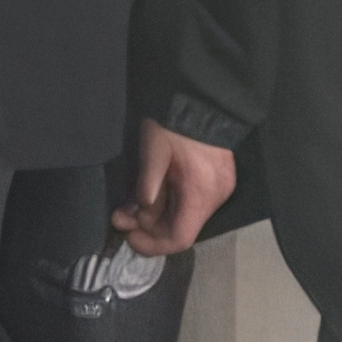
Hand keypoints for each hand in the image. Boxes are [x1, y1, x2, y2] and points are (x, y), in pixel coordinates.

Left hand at [113, 119, 237, 257]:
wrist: (203, 97)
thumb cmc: (174, 122)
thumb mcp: (153, 149)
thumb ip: (147, 183)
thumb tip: (142, 212)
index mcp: (201, 192)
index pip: (180, 238)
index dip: (153, 244)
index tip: (129, 237)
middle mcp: (216, 197)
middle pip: (182, 228)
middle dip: (148, 227)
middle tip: (121, 216)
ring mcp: (220, 189)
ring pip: (186, 216)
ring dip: (157, 215)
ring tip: (130, 206)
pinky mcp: (218, 180)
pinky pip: (192, 203)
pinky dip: (170, 204)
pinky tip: (150, 195)